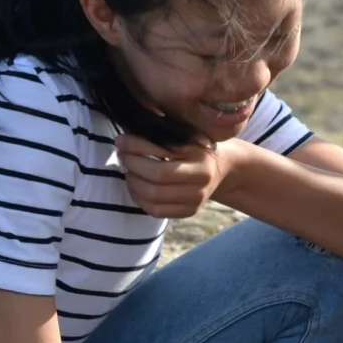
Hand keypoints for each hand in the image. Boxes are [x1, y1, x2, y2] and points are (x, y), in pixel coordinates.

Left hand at [116, 135, 234, 220]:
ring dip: (133, 182)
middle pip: (155, 178)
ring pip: (153, 197)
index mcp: (200, 156)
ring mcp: (196, 199)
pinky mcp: (189, 212)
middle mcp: (202, 180)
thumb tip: (128, 132)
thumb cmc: (195, 144)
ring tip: (128, 170)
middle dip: (132, 165)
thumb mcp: (184, 132)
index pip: (160, 154)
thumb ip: (161, 131)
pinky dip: (139, 198)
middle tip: (122, 155)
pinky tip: (135, 186)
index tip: (121, 140)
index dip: (135, 147)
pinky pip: (156, 211)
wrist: (220, 166)